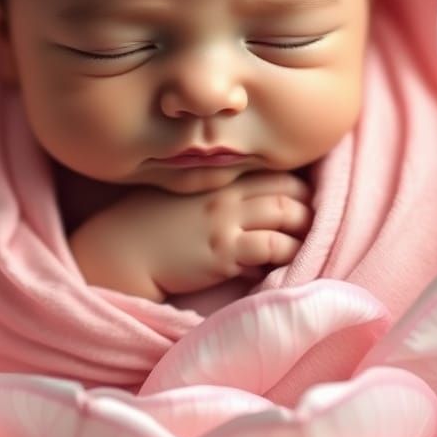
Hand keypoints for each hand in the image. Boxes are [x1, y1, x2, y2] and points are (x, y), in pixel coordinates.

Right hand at [69, 171, 312, 300]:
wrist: (121, 249)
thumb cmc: (147, 224)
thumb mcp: (181, 195)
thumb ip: (212, 192)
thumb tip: (241, 207)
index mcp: (216, 178)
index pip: (270, 172)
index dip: (295, 186)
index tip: (303, 201)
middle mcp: (226, 194)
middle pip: (286, 191)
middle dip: (307, 207)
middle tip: (314, 224)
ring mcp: (226, 221)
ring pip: (287, 216)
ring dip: (304, 231)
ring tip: (307, 244)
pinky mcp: (224, 251)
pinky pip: (271, 247)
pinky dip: (284, 253)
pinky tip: (280, 263)